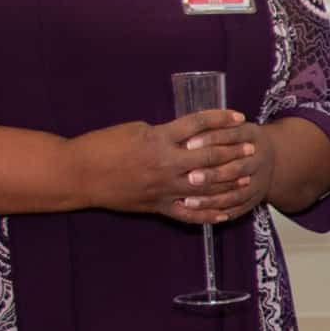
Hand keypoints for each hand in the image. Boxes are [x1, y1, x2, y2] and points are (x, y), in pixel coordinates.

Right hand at [70, 110, 255, 222]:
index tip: (239, 116)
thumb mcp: (136, 130)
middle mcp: (166, 164)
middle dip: (233, 152)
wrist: (78, 174)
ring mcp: (164, 188)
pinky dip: (208, 215)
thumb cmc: (102, 146)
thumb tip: (188, 135)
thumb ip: (164, 134)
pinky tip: (225, 213)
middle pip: (210, 158)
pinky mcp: (157, 206)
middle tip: (251, 148)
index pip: (199, 125)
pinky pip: (188, 215)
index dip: (221, 119)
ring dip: (228, 183)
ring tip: (246, 177)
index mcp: (160, 139)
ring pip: (205, 188)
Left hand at [172, 117, 274, 223]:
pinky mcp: (256, 199)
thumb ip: (210, 124)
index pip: (233, 136)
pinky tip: (200, 213)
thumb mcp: (231, 124)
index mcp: (252, 135)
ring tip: (188, 202)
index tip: (187, 144)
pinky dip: (219, 212)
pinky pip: (237, 209)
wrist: (272, 156)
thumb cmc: (237, 137)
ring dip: (213, 199)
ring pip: (237, 194)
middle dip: (213, 174)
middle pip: (237, 168)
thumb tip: (181, 129)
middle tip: (190, 177)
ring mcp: (260, 182)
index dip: (211, 139)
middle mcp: (260, 159)